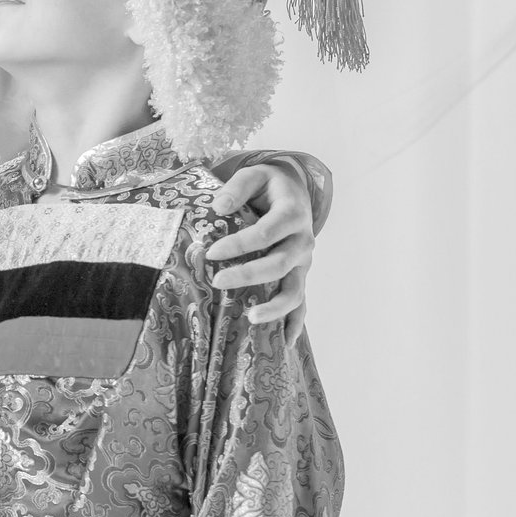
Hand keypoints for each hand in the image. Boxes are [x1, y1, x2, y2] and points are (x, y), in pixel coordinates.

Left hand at [206, 163, 316, 345]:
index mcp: (293, 213)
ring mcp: (304, 262)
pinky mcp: (300, 276)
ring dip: (275, 307)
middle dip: (248, 275)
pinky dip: (296, 323)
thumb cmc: (269, 186)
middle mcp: (303, 241)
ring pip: (295, 290)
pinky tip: (285, 342)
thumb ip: (237, 187)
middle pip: (278, 264)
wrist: (294, 192)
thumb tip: (218, 207)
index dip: (239, 244)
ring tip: (250, 317)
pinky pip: (301, 303)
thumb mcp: (255, 174)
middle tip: (217, 281)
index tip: (211, 252)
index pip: (266, 233)